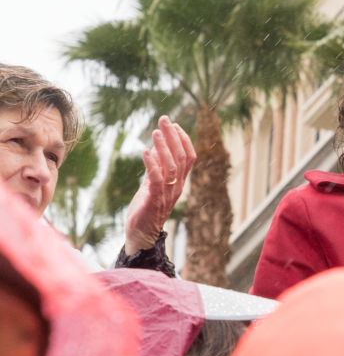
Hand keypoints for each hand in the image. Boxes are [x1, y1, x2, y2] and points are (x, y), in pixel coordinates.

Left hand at [124, 116, 194, 255]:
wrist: (140, 235)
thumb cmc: (146, 209)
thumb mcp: (152, 185)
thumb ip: (156, 169)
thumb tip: (154, 150)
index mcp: (179, 183)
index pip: (190, 158)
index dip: (184, 139)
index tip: (174, 124)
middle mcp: (177, 187)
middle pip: (182, 158)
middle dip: (173, 137)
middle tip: (164, 120)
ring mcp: (167, 194)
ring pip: (172, 167)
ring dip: (164, 147)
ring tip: (155, 132)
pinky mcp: (153, 200)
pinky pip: (156, 180)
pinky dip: (152, 165)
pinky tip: (145, 152)